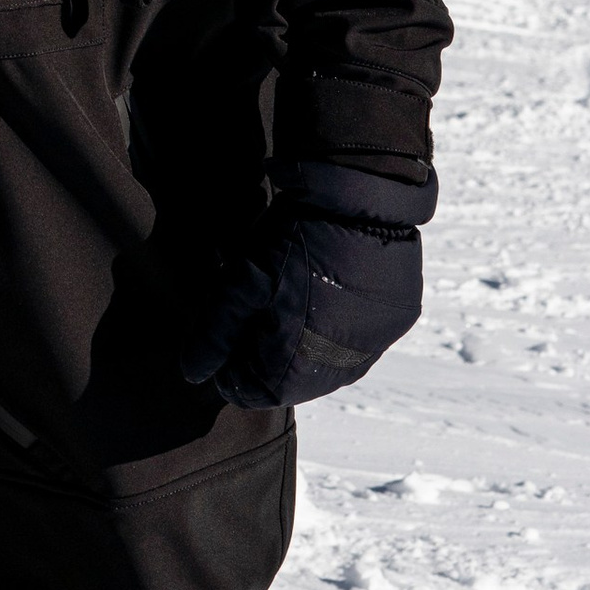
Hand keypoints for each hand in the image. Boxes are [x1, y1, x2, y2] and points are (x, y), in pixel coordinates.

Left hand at [177, 159, 435, 409]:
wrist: (358, 197)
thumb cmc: (291, 241)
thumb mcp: (241, 283)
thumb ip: (213, 335)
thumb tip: (192, 376)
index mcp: (299, 368)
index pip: (250, 391)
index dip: (228, 362)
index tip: (223, 327)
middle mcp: (342, 370)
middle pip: (288, 378)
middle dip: (263, 347)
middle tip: (254, 301)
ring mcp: (374, 346)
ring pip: (324, 359)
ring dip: (300, 336)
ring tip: (287, 290)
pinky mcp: (396, 321)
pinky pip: (358, 336)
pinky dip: (337, 320)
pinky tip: (323, 285)